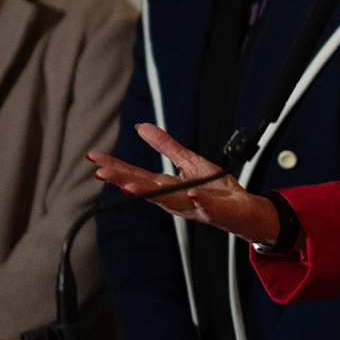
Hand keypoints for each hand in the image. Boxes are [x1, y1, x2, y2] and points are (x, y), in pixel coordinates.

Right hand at [87, 124, 279, 243]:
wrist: (245, 210)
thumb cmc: (216, 188)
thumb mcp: (189, 162)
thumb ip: (166, 147)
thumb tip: (141, 127)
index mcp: (168, 187)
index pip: (137, 175)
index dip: (116, 167)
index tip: (93, 158)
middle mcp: (176, 199)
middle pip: (147, 189)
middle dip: (123, 181)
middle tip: (100, 173)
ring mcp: (195, 207)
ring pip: (170, 200)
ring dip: (150, 193)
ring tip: (130, 185)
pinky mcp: (217, 212)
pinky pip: (207, 206)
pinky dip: (199, 200)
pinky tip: (191, 193)